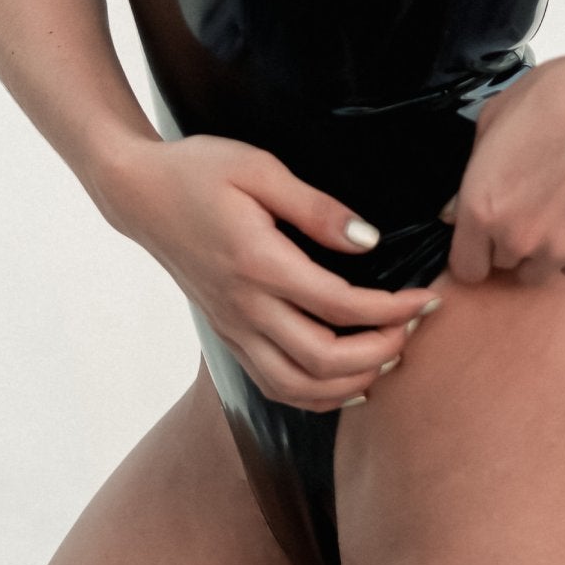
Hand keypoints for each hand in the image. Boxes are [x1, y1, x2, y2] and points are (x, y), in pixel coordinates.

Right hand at [107, 135, 441, 410]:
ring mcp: (233, 326)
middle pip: (322, 359)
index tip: (425, 298)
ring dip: (351, 382)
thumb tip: (367, 240)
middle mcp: (244, 306)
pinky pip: (274, 384)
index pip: (338, 305)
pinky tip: (347, 384)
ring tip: (391, 358)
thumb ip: (315, 207)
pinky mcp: (227, 333)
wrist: (139, 194)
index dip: (390, 310)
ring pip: (297, 386)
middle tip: (415, 329)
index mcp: (258, 262)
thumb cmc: (199, 170)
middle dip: (380, 351)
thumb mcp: (259, 168)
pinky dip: (315, 396)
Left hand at [439, 36, 564, 286]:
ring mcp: (561, 250)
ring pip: (540, 271)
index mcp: (483, 208)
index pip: (465, 268)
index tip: (484, 237)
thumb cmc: (557, 98)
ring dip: (543, 249)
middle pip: (503, 266)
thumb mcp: (492, 121)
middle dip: (510, 241)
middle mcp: (518, 238)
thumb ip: (469, 177)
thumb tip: (456, 213)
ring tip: (559, 205)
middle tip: (530, 202)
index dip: (473, 251)